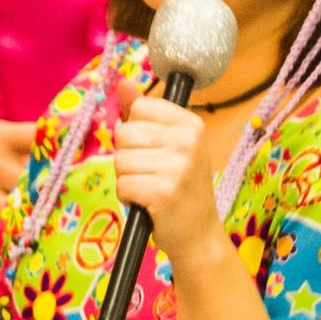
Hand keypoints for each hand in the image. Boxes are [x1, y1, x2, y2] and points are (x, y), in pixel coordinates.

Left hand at [113, 91, 223, 271]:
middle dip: (128, 157)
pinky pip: (122, 184)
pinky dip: (128, 197)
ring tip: (150, 190)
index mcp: (191, 124)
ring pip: (120, 160)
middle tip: (152, 175)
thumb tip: (122, 84)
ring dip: (127, 179)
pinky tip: (147, 204)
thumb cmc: (182, 189)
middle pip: (125, 132)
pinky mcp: (162, 191)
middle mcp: (187, 141)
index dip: (136, 132)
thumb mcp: (170, 146)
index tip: (155, 151)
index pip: (139, 108)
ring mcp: (177, 166)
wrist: (200, 236)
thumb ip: (144, 114)